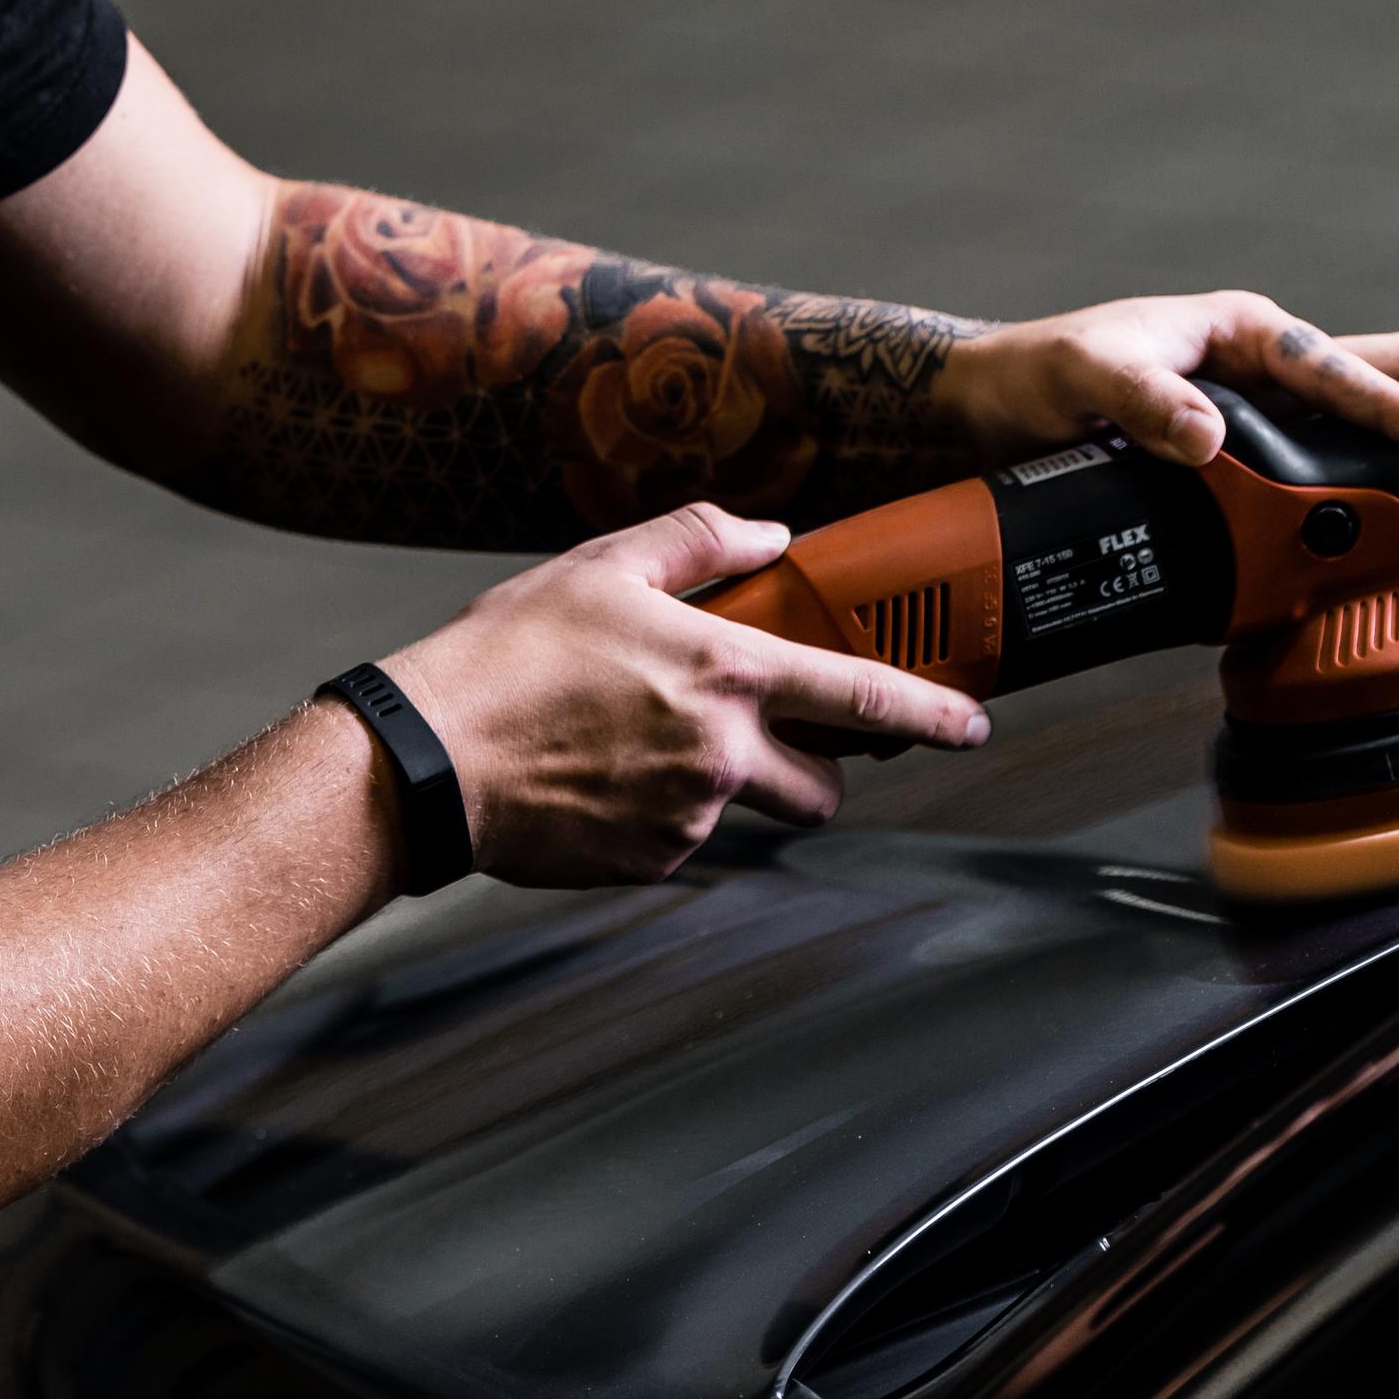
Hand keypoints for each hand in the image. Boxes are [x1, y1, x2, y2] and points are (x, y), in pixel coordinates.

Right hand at [379, 503, 988, 885]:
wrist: (429, 762)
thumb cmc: (502, 661)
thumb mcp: (599, 567)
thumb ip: (697, 541)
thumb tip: (767, 535)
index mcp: (723, 670)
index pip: (863, 695)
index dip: (933, 713)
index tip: (969, 724)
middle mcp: (721, 752)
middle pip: (824, 785)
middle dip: (814, 770)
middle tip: (765, 741)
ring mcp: (689, 816)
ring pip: (746, 811)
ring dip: (719, 787)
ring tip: (636, 749)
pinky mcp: (650, 862)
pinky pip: (681, 841)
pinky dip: (656, 816)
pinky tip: (599, 781)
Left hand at [942, 290, 1398, 468]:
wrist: (987, 410)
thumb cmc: (1033, 376)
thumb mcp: (1079, 378)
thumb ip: (1139, 400)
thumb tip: (1205, 433)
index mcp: (1244, 331)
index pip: (1342, 367)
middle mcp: (1265, 364)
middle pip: (1396, 364)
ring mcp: (1261, 408)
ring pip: (1373, 414)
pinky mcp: (1244, 453)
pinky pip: (1328, 466)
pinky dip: (1380, 481)